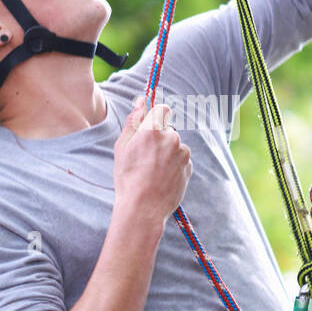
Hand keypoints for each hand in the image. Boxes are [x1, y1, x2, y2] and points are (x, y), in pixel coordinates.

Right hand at [113, 96, 192, 225]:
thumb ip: (134, 121)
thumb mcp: (123, 147)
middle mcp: (171, 138)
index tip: (151, 125)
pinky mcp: (188, 167)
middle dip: (159, 138)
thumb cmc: (128, 177)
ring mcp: (182, 153)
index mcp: (152, 130)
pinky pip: (181, 160)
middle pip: (168, 129)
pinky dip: (174, 165)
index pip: (162, 109)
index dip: (156, 116)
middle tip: (145, 157)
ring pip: (175, 145)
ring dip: (167, 153)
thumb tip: (141, 101)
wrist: (143, 209)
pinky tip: (161, 177)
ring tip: (152, 171)